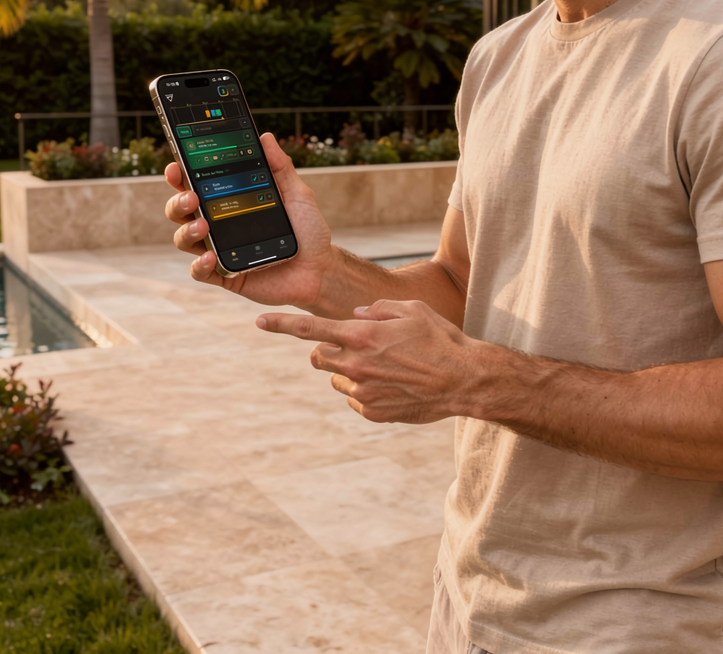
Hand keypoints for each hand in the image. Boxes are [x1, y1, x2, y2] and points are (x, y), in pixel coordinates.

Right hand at [164, 132, 332, 306]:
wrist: (320, 268)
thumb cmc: (307, 230)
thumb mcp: (297, 195)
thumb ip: (281, 168)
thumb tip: (265, 137)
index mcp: (231, 201)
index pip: (198, 184)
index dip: (182, 175)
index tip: (177, 165)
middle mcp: (219, 224)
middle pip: (182, 210)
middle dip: (178, 201)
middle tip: (192, 196)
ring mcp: (220, 250)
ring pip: (184, 239)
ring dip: (187, 231)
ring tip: (203, 226)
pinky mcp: (226, 275)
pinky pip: (201, 272)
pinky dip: (199, 265)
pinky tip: (210, 257)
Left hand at [256, 299, 487, 422]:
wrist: (463, 380)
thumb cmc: (440, 338)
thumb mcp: (411, 309)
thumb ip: (376, 309)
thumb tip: (354, 317)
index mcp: (362, 335)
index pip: (310, 328)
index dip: (281, 324)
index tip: (259, 320)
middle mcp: (356, 365)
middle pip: (318, 357)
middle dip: (327, 350)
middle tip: (353, 346)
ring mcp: (363, 392)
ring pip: (337, 380)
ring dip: (349, 371)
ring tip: (384, 367)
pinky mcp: (372, 412)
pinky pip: (355, 398)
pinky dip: (365, 390)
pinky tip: (393, 384)